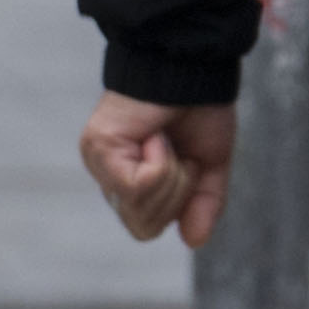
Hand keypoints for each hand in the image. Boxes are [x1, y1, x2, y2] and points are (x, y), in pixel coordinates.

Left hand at [80, 95, 240, 248]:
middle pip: (143, 226)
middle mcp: (108, 175)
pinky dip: (160, 161)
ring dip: (171, 175)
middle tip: (178, 152)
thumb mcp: (209, 164)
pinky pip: (138, 185)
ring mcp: (98, 162)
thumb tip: (193, 241)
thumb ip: (202, 204)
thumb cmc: (199, 107)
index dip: (178, 205)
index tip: (188, 164)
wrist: (193, 67)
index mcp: (130, 181)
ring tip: (165, 140)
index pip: (147, 228)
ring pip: (140, 207)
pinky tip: (155, 135)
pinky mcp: (98, 147)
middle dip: (176, 193)